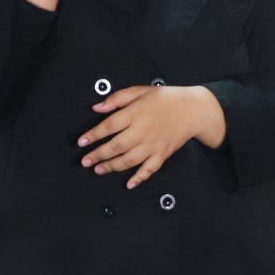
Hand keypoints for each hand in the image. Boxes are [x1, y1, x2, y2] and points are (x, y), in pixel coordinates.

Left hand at [79, 84, 225, 188]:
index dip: (93, 135)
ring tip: (98, 170)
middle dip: (98, 155)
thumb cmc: (166, 99)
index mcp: (136, 113)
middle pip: (116, 146)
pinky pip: (149, 169)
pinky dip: (139, 178)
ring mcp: (153, 145)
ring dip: (112, 167)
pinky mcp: (162, 154)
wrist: (193, 109)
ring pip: (129, 160)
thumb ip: (117, 98)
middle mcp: (143, 131)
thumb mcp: (140, 91)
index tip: (81, 142)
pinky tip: (129, 183)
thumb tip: (97, 108)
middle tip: (85, 161)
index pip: (109, 126)